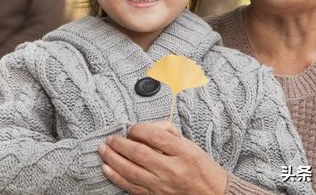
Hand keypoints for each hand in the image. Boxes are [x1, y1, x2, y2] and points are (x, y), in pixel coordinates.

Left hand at [98, 123, 227, 194]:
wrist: (212, 194)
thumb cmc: (200, 167)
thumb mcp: (189, 144)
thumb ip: (167, 132)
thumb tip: (144, 127)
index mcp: (183, 152)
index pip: (155, 136)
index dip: (138, 129)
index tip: (131, 127)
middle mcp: (172, 169)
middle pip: (139, 154)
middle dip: (120, 144)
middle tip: (110, 138)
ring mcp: (163, 185)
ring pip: (131, 171)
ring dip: (113, 159)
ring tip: (103, 150)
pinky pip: (132, 187)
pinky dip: (117, 178)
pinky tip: (107, 169)